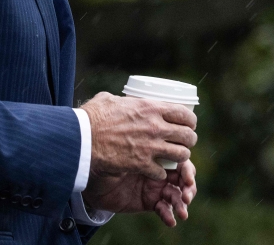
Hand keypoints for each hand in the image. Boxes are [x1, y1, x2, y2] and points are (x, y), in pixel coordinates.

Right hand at [79, 92, 196, 180]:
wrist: (83, 139)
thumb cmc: (93, 117)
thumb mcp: (110, 100)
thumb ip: (122, 101)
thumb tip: (120, 100)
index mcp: (151, 108)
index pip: (184, 114)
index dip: (190, 121)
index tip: (189, 125)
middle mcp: (155, 127)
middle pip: (188, 136)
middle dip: (189, 140)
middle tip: (184, 142)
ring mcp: (150, 147)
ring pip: (181, 155)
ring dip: (180, 157)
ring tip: (174, 158)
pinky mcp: (142, 164)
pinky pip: (162, 172)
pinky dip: (160, 173)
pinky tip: (156, 171)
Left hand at [82, 160, 197, 226]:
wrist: (93, 178)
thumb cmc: (107, 158)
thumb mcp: (123, 154)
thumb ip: (139, 155)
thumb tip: (153, 155)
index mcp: (157, 155)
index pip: (180, 159)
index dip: (187, 169)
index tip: (188, 178)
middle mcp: (160, 170)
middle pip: (183, 178)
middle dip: (189, 188)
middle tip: (186, 196)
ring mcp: (156, 187)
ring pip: (176, 195)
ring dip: (182, 204)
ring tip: (182, 212)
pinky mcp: (150, 202)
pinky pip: (163, 209)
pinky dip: (169, 215)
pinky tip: (171, 220)